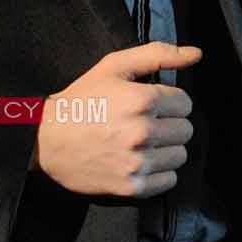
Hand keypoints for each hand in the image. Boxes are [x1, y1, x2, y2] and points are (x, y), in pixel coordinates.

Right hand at [33, 42, 200, 197]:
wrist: (44, 141)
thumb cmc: (82, 100)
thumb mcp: (114, 66)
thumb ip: (158, 54)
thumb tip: (197, 54)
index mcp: (142, 99)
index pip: (185, 104)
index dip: (169, 102)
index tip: (151, 105)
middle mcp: (143, 131)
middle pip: (185, 130)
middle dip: (169, 125)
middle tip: (145, 124)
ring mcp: (137, 161)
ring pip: (180, 156)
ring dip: (165, 149)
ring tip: (142, 143)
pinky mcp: (131, 186)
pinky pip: (169, 180)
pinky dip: (159, 173)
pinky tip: (139, 161)